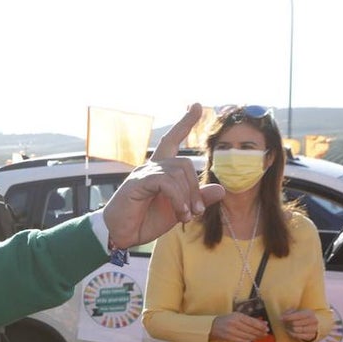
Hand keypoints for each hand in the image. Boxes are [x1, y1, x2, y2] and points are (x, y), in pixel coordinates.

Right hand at [102, 104, 225, 249]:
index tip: (196, 106)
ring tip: (187, 216)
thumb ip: (198, 199)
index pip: (172, 140)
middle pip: (183, 163)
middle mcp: (150, 167)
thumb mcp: (179, 210)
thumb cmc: (146, 221)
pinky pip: (166, 182)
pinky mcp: (137, 183)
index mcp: (159, 170)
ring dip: (188, 197)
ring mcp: (142, 173)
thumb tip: (221, 189)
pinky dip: (178, 198)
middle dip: (195, 188)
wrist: (121, 235)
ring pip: (177, 173)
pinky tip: (180, 213)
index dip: (184, 123)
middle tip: (197, 212)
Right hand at [210, 313, 270, 341]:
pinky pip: (243, 341)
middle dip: (260, 332)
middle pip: (252, 330)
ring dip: (256, 337)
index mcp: (237, 316)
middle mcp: (234, 323)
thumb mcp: (237, 316)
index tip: (266, 328)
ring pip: (248, 336)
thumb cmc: (226, 320)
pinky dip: (249, 340)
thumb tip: (263, 323)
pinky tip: (252, 339)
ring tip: (260, 337)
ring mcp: (232, 331)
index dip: (261, 326)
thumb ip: (250, 319)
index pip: (253, 322)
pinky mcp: (230, 338)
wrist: (213, 326)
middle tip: (265, 333)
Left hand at [281, 308, 318, 341]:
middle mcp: (313, 321)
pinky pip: (299, 336)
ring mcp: (313, 328)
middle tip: (284, 323)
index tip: (281, 318)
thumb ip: (288, 312)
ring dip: (290, 328)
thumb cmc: (300, 316)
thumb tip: (282, 318)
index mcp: (309, 313)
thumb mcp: (296, 312)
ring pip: (296, 330)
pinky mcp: (311, 335)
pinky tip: (290, 331)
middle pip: (295, 323)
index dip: (289, 317)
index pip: (298, 315)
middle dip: (288, 323)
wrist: (311, 324)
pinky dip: (292, 334)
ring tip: (288, 327)